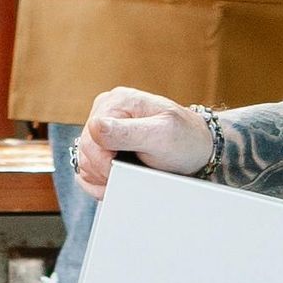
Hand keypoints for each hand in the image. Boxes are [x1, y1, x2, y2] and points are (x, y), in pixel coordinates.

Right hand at [73, 87, 212, 193]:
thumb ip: (127, 132)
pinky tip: (119, 180)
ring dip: (103, 177)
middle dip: (105, 170)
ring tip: (130, 175)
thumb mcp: (161, 135)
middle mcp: (107, 111)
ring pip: (84, 161)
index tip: (125, 168)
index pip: (90, 137)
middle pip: (85, 151)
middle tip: (132, 173)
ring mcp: (104, 128)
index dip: (104, 161)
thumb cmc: (185, 140)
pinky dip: (100, 181)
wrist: (198, 149)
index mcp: (118, 101)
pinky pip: (88, 168)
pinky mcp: (104, 145)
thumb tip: (94, 126)